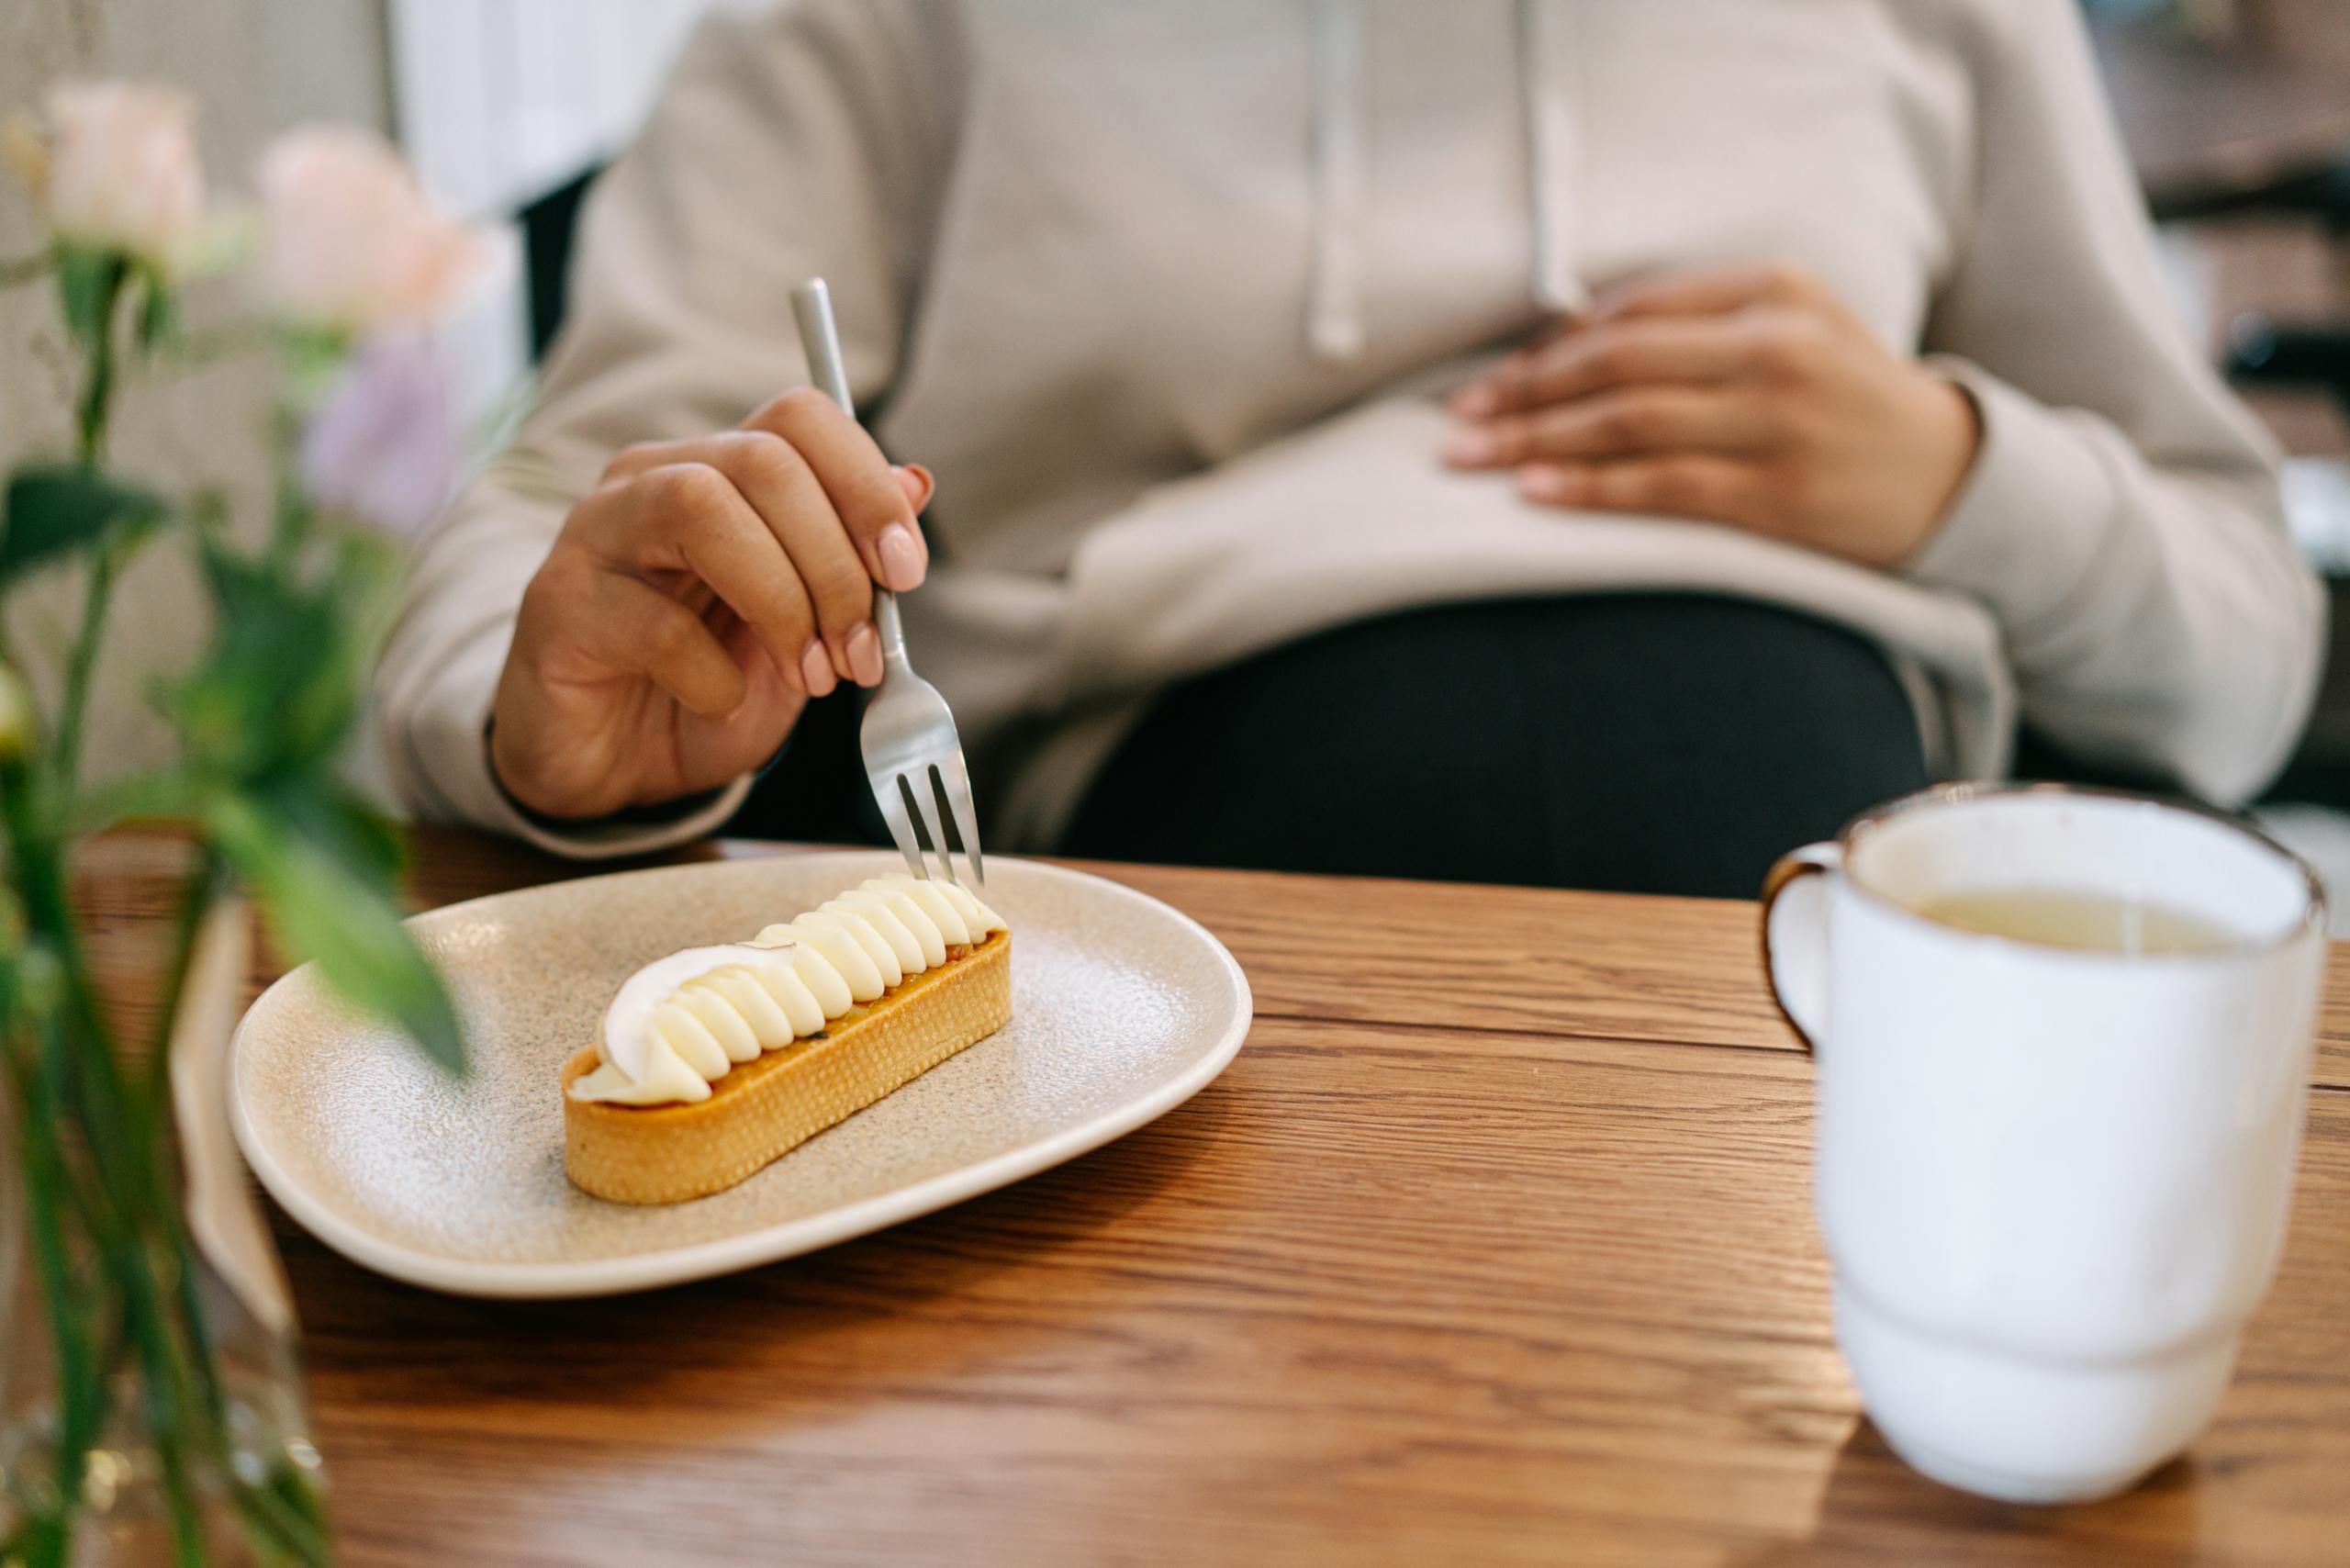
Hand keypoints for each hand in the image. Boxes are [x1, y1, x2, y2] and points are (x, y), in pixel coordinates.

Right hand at [490, 388, 933, 819]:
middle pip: (763, 460)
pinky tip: (721, 700)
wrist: (610, 766)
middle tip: (860, 651)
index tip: (906, 572)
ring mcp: (597, 533)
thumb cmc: (705, 687)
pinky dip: (713, 674)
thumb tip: (914, 482)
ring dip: (782, 602)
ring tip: (810, 675)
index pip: (799, 418)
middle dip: (834, 563)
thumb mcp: (802, 628)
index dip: (866, 485)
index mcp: (718, 470)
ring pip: (702, 507)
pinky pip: (655, 622)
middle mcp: (652, 479)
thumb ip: (850, 557)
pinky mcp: (559, 605)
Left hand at [1444, 264, 1979, 567]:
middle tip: (1458, 422)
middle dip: (1523, 394)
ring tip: (1472, 458)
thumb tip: (1566, 345)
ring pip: (1628, 422)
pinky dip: (1591, 486)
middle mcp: (1774, 347)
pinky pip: (1662, 486)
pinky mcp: (1778, 492)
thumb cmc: (1846, 400)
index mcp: (1772, 291)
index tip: (1493, 382)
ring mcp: (1778, 420)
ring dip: (1536, 440)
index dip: (1548, 349)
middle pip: (1616, 364)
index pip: (1632, 313)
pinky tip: (1536, 488)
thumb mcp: (1791, 328)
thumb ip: (1696, 325)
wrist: (1953, 472)